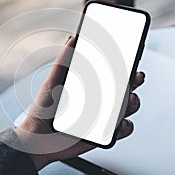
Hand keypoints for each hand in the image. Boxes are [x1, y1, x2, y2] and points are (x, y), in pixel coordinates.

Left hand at [15, 37, 144, 169]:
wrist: (38, 137)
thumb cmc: (43, 109)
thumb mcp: (52, 81)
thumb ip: (63, 61)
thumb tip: (73, 38)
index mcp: (90, 85)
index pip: (111, 71)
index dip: (124, 62)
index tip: (132, 53)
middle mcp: (99, 99)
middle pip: (125, 87)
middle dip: (135, 80)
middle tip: (136, 76)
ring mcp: (103, 116)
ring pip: (129, 106)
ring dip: (133, 101)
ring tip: (127, 99)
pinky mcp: (104, 134)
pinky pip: (124, 129)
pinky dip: (125, 126)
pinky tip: (118, 124)